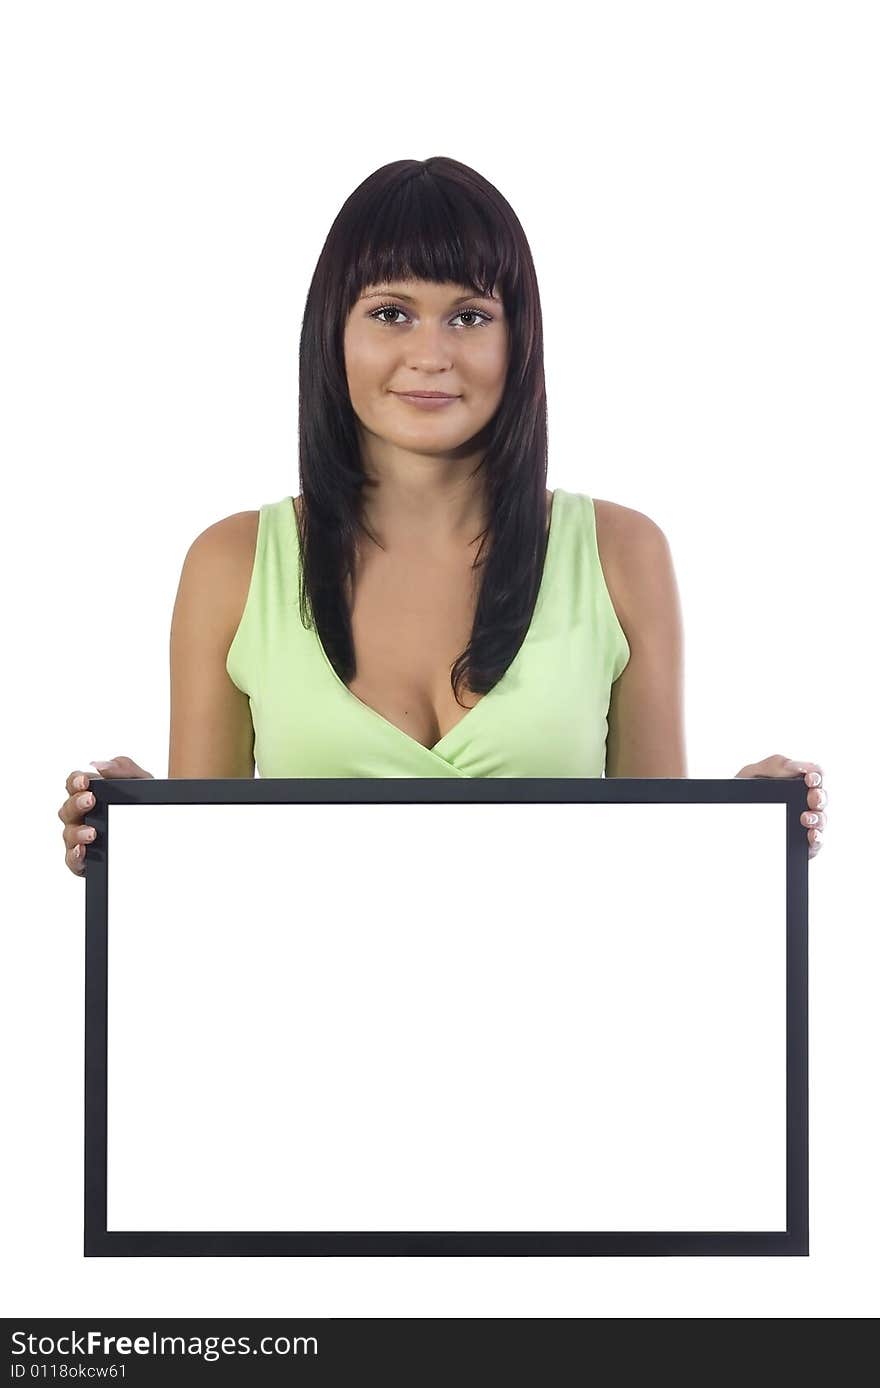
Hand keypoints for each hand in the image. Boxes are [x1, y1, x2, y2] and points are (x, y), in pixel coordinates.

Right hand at [58, 756, 153, 877]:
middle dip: (76, 804)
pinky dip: (75, 855)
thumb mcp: (142, 782)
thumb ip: (123, 769)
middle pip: (67, 809)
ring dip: (77, 832)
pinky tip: (83, 850)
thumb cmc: (145, 805)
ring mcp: (81, 838)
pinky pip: (73, 859)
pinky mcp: (86, 860)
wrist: (166, 832)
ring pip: (68, 834)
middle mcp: (81, 815)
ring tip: (92, 832)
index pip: (74, 784)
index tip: (85, 781)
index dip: (75, 781)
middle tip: (90, 800)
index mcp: (90, 793)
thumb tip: (99, 765)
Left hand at [735, 753, 825, 859]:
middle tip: (812, 797)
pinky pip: (816, 842)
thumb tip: (797, 766)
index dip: (816, 775)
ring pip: (821, 819)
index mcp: (794, 782)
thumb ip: (773, 765)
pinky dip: (817, 838)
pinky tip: (811, 834)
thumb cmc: (741, 797)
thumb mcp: (751, 775)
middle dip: (819, 796)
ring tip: (806, 818)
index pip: (814, 776)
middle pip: (821, 798)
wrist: (727, 822)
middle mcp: (803, 802)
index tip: (810, 779)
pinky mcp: (803, 843)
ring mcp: (805, 823)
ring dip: (818, 818)